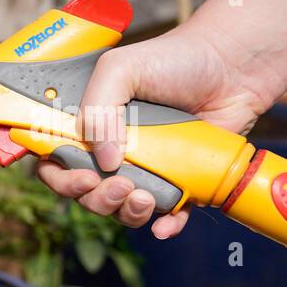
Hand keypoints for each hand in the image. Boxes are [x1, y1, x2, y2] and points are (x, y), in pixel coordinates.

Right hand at [36, 25, 269, 238]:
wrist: (232, 65)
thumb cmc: (174, 60)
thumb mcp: (120, 69)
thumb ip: (97, 109)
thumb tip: (106, 161)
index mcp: (88, 128)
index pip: (54, 163)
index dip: (59, 178)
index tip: (81, 177)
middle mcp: (110, 152)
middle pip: (84, 193)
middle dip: (96, 199)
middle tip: (120, 185)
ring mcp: (144, 169)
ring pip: (120, 208)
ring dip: (126, 212)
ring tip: (146, 197)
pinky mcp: (178, 182)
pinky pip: (164, 216)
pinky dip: (163, 226)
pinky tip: (165, 224)